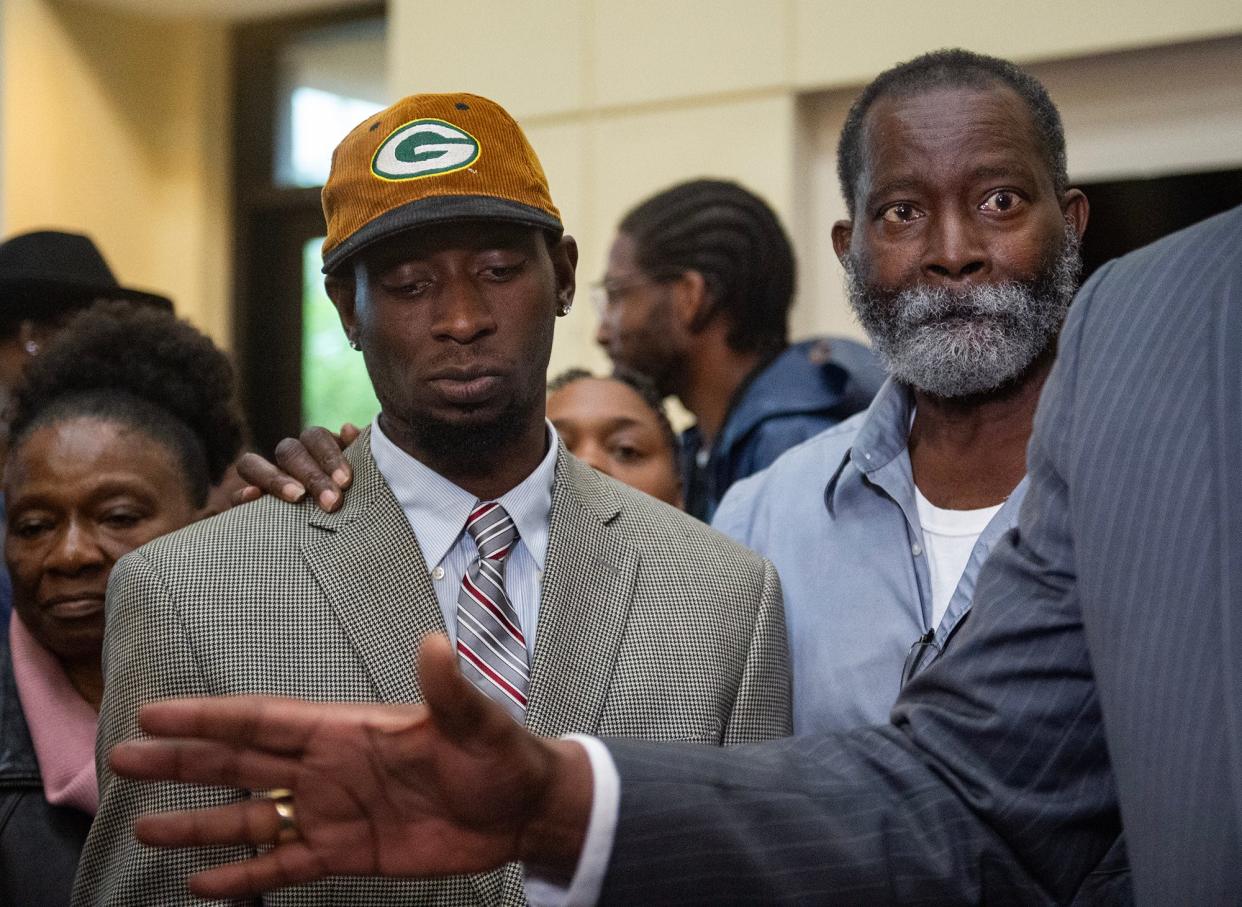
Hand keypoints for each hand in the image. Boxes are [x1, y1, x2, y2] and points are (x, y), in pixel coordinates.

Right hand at [109, 635, 592, 898]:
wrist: (522, 811)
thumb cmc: (500, 756)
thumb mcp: (476, 721)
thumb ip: (447, 689)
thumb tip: (435, 644)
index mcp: (345, 730)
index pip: (263, 719)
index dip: (208, 716)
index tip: (154, 713)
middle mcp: (327, 769)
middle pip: (240, 761)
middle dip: (183, 760)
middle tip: (123, 759)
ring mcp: (333, 812)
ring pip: (251, 817)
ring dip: (200, 822)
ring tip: (146, 826)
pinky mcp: (349, 854)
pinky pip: (283, 866)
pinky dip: (244, 877)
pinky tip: (203, 885)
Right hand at [232, 423, 359, 510]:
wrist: (336, 535)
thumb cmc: (354, 500)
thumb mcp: (359, 479)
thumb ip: (360, 453)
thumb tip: (347, 429)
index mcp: (315, 449)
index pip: (315, 437)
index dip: (330, 455)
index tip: (345, 482)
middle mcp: (287, 460)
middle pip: (289, 451)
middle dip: (312, 475)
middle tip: (332, 501)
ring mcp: (262, 479)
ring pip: (253, 464)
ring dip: (275, 478)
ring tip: (297, 497)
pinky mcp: (245, 504)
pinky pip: (234, 494)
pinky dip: (241, 494)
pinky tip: (252, 497)